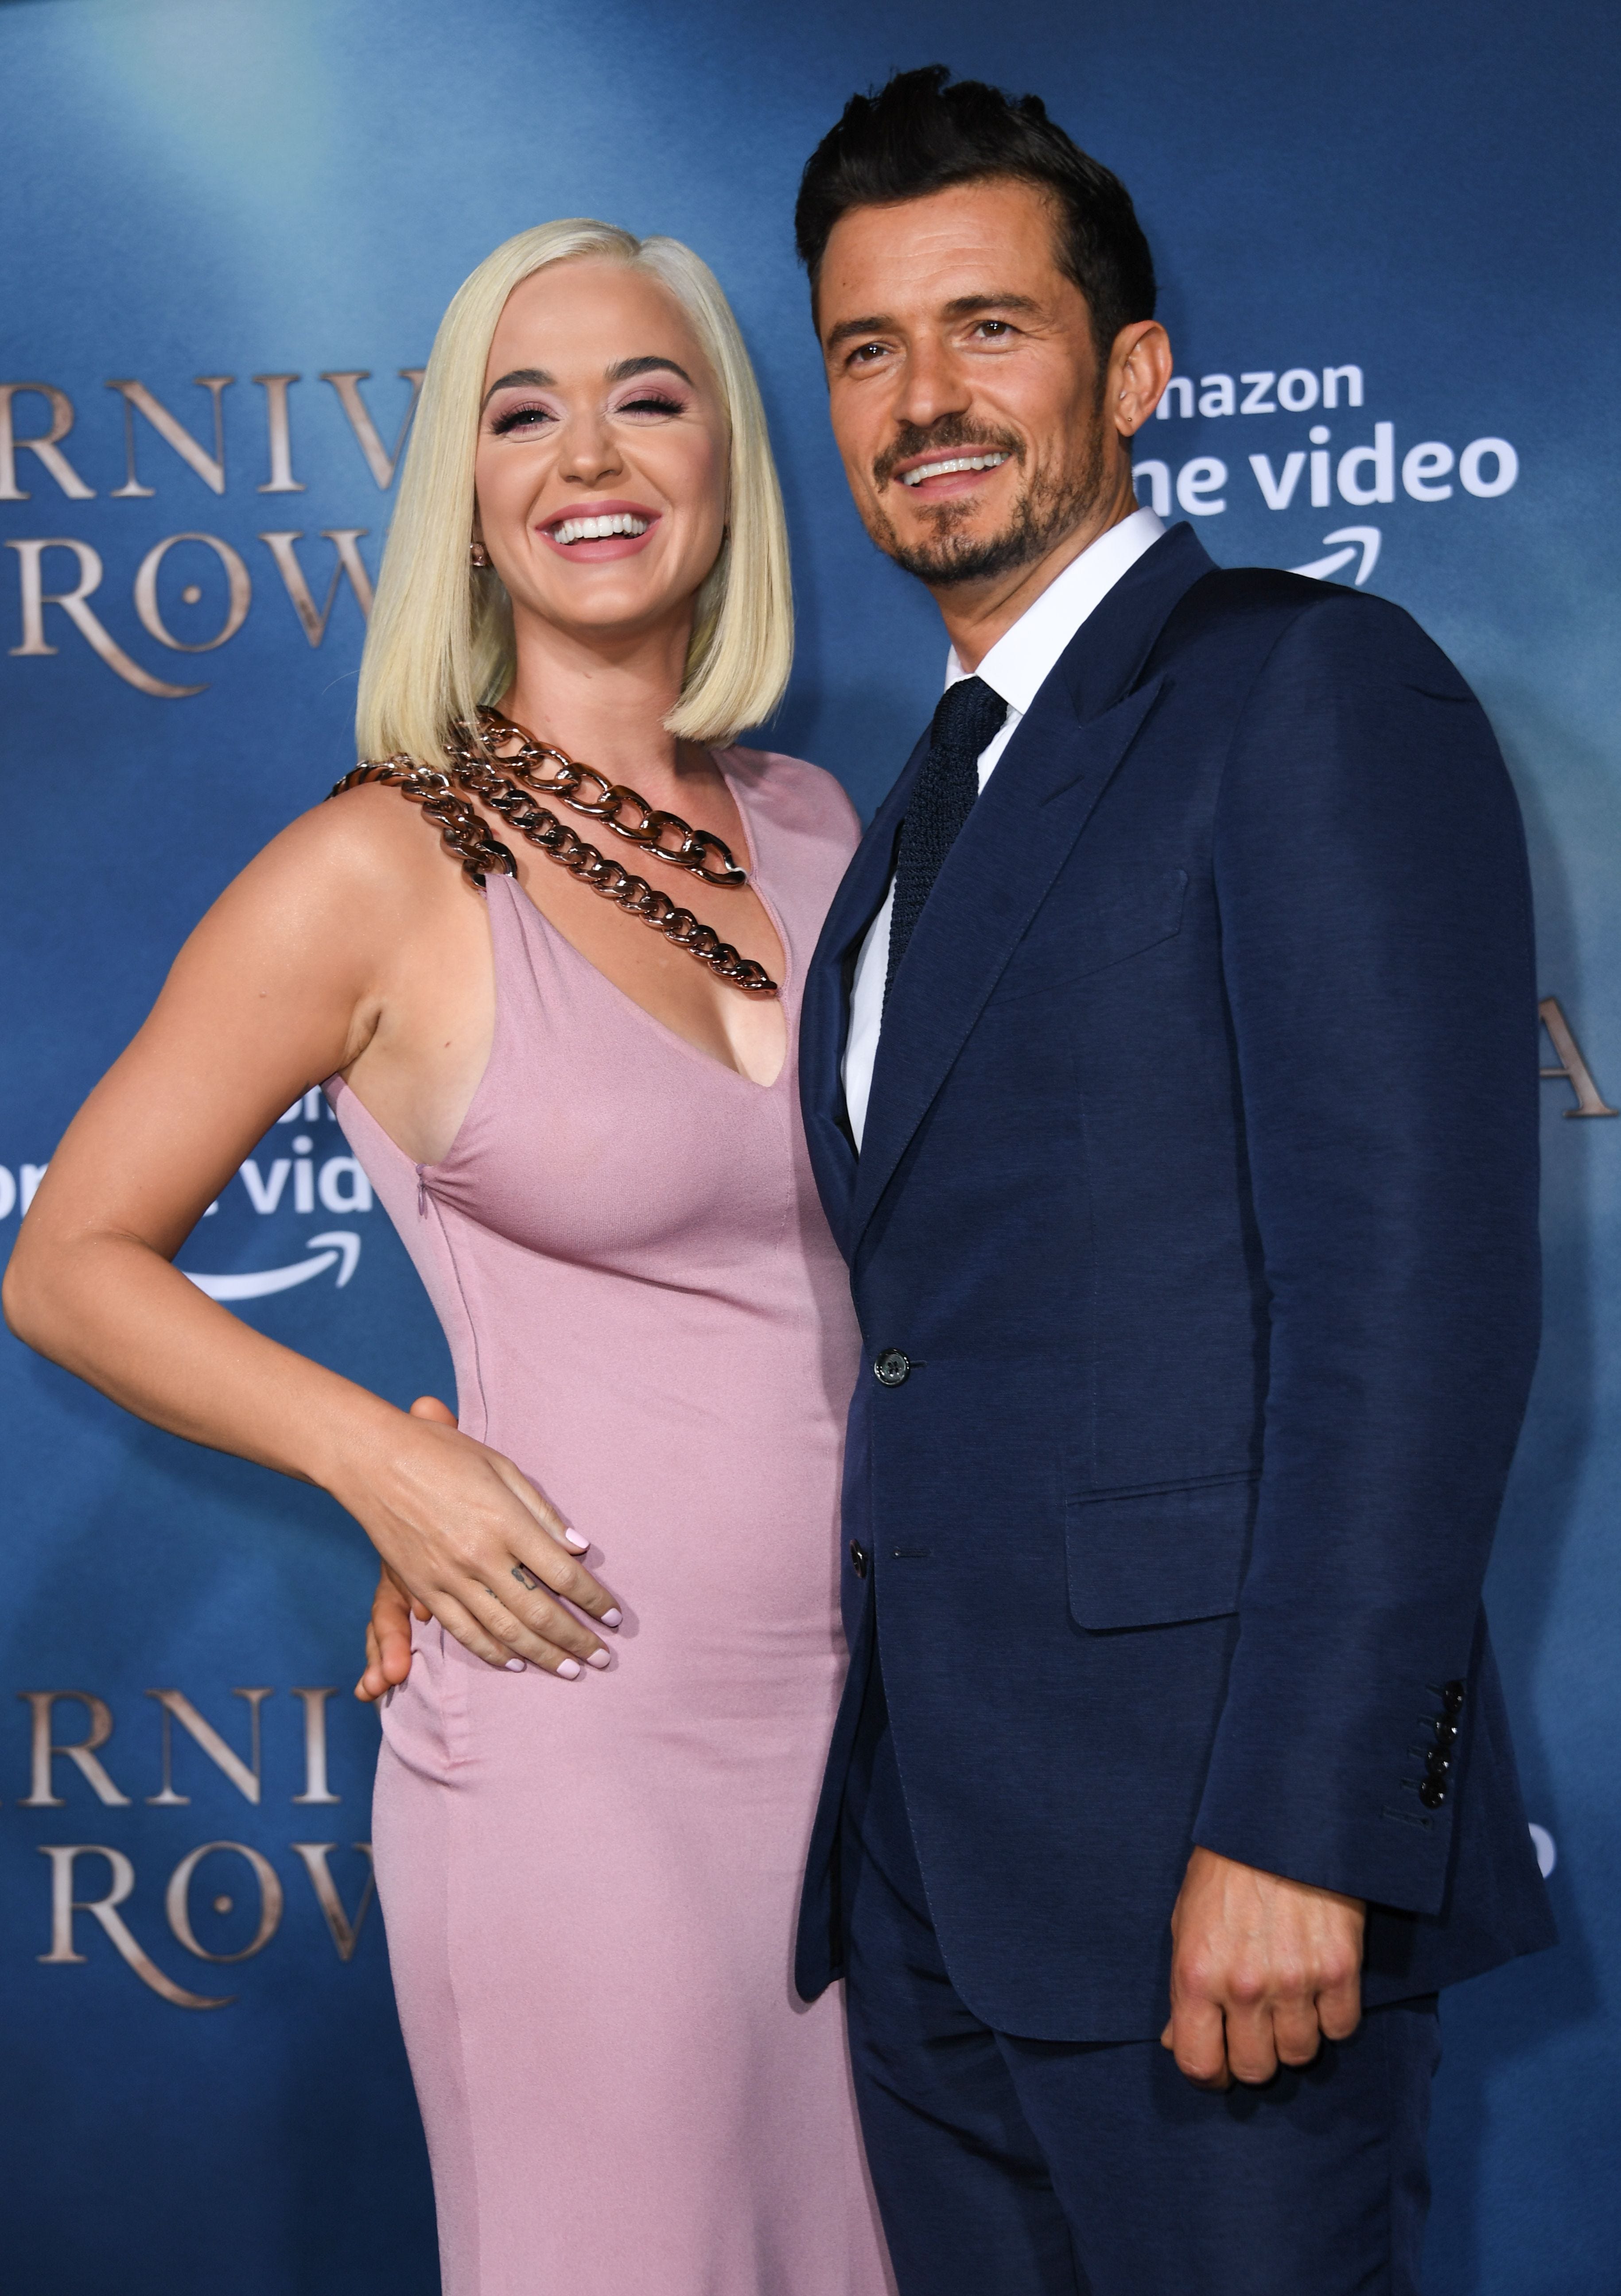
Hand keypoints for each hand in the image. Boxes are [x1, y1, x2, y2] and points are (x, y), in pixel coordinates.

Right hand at [336, 1393, 620, 1683]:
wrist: (372, 1459)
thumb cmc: (442, 1453)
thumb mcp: (501, 1467)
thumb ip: (541, 1511)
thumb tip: (580, 1546)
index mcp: (506, 1522)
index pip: (564, 1574)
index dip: (594, 1601)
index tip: (615, 1618)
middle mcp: (481, 1556)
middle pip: (540, 1612)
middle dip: (577, 1640)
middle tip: (604, 1659)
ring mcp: (449, 1576)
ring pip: (505, 1631)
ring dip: (543, 1655)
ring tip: (571, 1671)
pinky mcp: (422, 1588)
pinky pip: (463, 1631)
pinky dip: (492, 1653)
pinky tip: (515, 1664)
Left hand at [1160, 1846, 1364, 2087]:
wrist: (1279, 1822)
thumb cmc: (1224, 1871)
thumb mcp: (1185, 1924)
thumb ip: (1182, 1989)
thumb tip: (1175, 2041)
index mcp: (1197, 1975)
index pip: (1200, 2064)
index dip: (1210, 2074)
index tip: (1219, 2065)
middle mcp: (1244, 1986)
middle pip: (1254, 2068)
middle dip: (1253, 2056)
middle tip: (1257, 2030)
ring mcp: (1294, 1981)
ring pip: (1299, 2055)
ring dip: (1293, 2037)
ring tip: (1288, 2003)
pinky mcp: (1339, 1970)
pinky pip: (1339, 2028)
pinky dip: (1331, 2017)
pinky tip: (1319, 1988)